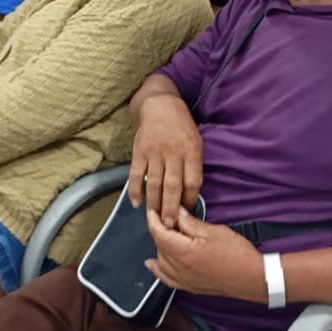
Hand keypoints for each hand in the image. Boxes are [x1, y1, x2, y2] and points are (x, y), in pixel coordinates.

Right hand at [130, 94, 202, 226]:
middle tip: (169, 225)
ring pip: (154, 183)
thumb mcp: (196, 141)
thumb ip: (193, 165)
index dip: (190, 199)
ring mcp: (154, 152)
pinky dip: (135, 190)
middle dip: (171, 207)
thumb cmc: (182, 127)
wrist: (160, 105)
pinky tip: (136, 203)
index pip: (192, 181)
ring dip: (154, 203)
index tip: (188, 212)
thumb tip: (189, 193)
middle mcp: (173, 152)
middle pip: (173, 185)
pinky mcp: (139, 151)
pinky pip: (136, 174)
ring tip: (155, 218)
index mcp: (191, 150)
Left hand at [145, 207, 265, 301]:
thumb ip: (191, 223)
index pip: (159, 233)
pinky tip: (153, 264)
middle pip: (159, 246)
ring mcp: (183, 280)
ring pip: (161, 261)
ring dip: (159, 247)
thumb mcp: (214, 231)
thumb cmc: (236, 253)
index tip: (152, 210)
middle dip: (159, 230)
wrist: (252, 278)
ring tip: (164, 235)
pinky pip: (166, 278)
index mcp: (183, 252)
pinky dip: (158, 270)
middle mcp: (178, 268)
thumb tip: (176, 212)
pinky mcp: (190, 287)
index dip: (153, 220)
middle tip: (166, 217)